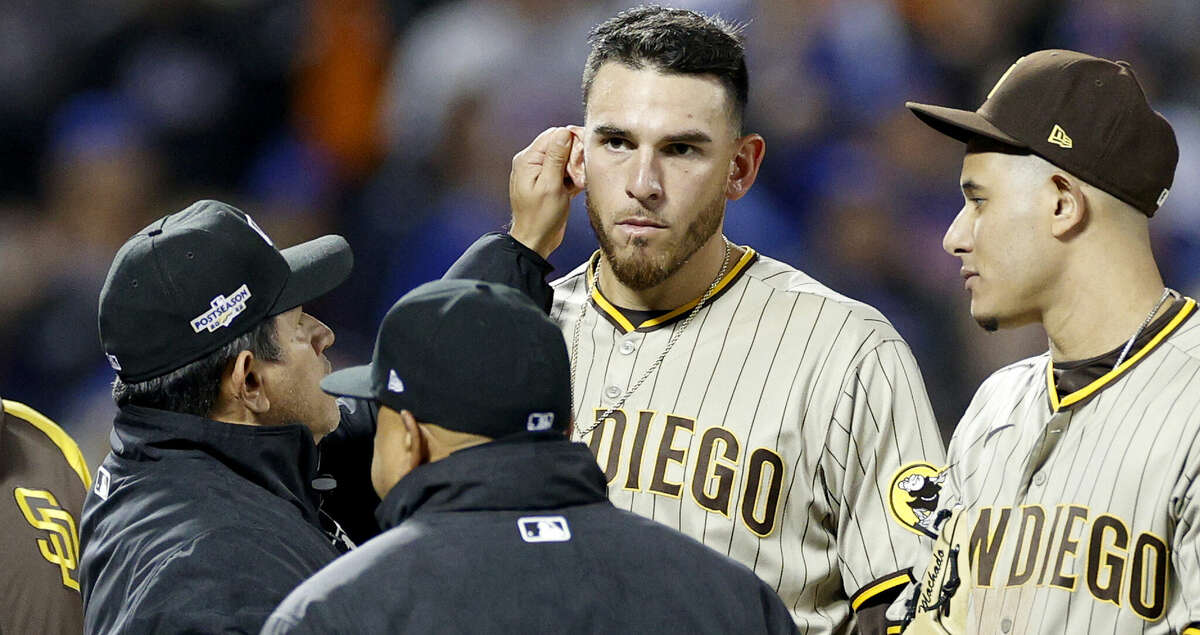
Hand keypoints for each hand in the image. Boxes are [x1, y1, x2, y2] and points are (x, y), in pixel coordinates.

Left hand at [509, 126, 583, 258]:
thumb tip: (564, 132)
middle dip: (574, 155)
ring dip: (575, 168)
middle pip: (559, 145)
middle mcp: (531, 163)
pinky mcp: (548, 183)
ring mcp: (539, 173)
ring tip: (578, 182)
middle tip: (581, 172)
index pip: (553, 135)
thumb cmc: (540, 218)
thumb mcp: (551, 185)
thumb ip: (556, 157)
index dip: (571, 141)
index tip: (583, 155)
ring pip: (564, 158)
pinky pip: (564, 171)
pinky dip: (573, 177)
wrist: (536, 240)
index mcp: (528, 160)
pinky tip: (577, 187)